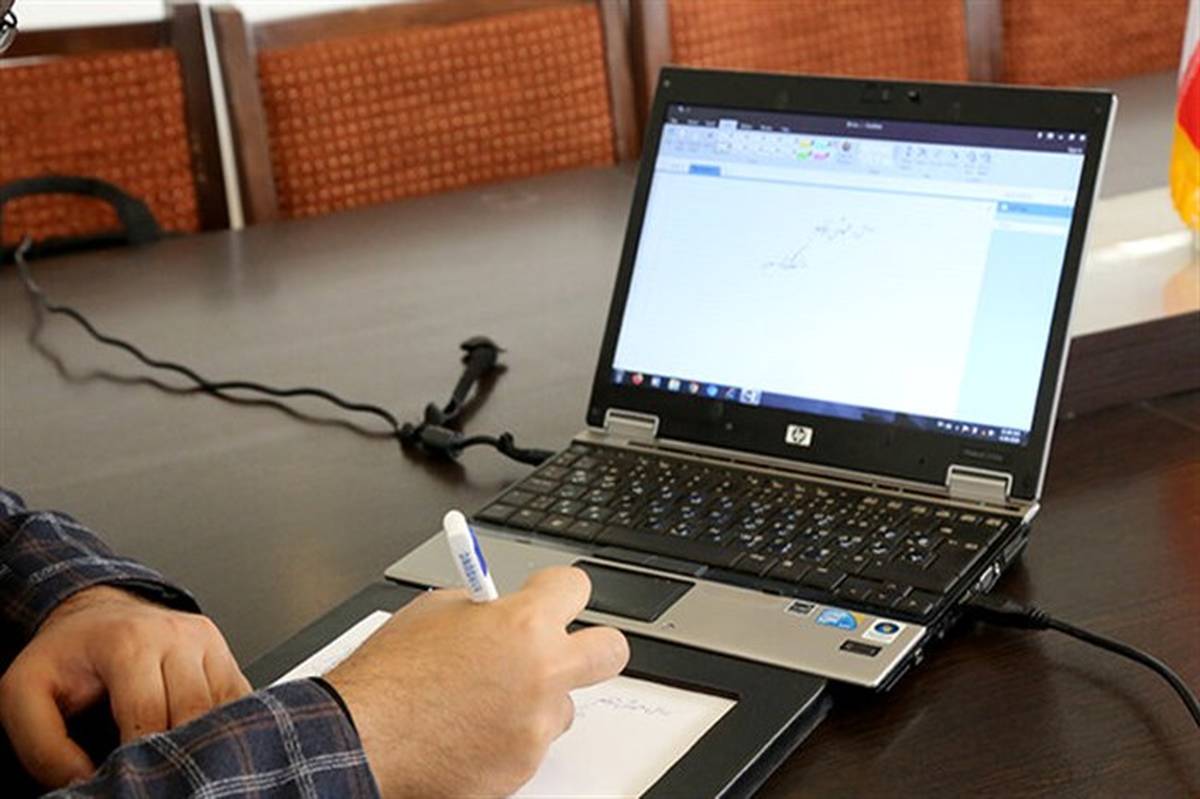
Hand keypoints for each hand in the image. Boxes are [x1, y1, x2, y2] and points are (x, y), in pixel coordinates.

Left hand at [0, 585, 251, 787]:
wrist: (97, 614)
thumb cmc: (66, 655)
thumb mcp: (24, 696)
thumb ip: (44, 747)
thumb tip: (85, 782)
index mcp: (128, 642)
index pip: (147, 713)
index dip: (140, 756)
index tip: (131, 779)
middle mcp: (176, 636)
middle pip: (193, 712)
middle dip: (175, 754)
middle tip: (157, 778)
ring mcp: (207, 643)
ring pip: (223, 708)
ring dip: (203, 742)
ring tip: (178, 766)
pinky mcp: (225, 655)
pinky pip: (240, 700)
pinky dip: (225, 727)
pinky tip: (203, 743)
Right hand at [326, 566, 629, 797]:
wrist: (360, 739)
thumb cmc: (389, 676)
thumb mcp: (435, 611)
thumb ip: (484, 608)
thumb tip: (502, 609)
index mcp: (523, 623)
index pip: (576, 587)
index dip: (558, 590)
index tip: (548, 596)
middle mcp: (542, 672)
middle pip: (610, 650)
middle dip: (592, 645)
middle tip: (564, 648)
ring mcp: (536, 725)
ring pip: (563, 705)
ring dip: (537, 700)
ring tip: (484, 700)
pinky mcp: (523, 766)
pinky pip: (531, 743)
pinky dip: (509, 736)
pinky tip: (470, 729)